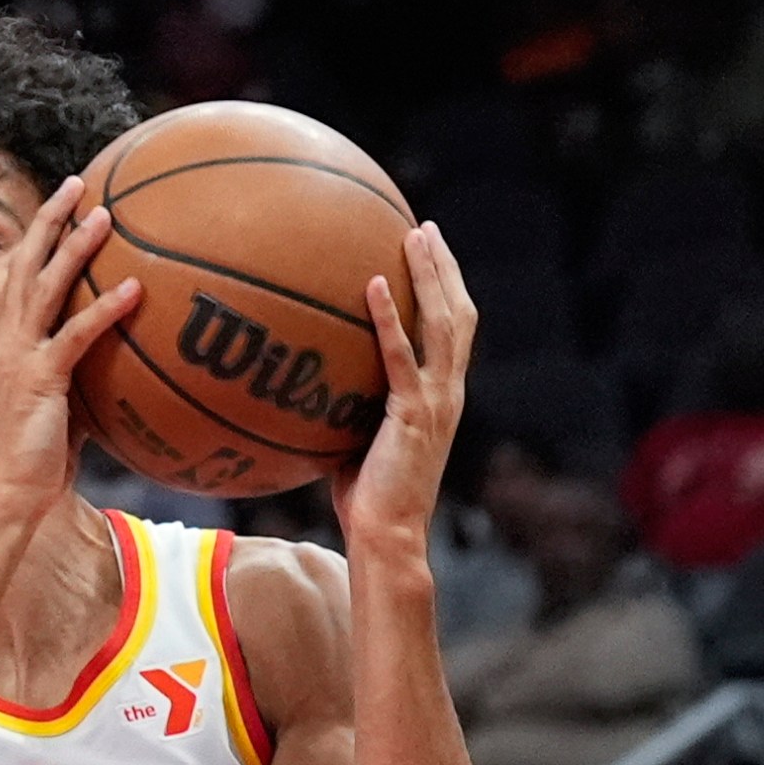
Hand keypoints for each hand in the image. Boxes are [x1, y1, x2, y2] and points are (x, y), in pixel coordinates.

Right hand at [0, 175, 141, 524]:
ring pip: (48, 287)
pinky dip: (104, 309)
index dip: (41, 236)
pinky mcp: (41, 380)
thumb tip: (125, 368)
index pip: (24, 275)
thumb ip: (84, 379)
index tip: (65, 203)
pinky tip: (135, 288)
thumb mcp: (63, 408)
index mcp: (12, 341)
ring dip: (76, 248)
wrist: (6, 494)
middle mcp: (12, 340)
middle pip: (28, 263)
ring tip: (106, 215)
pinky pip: (76, 336)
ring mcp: (23, 357)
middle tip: (78, 183)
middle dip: (51, 220)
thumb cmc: (35, 460)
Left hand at [333, 222, 475, 550]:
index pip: (452, 331)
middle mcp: (449, 391)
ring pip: (443, 323)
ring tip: (412, 237)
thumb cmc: (366, 496)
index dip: (446, 290)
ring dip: (428, 275)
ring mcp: (436, 401)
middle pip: (458, 314)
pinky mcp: (413, 413)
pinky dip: (388, 316)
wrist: (387, 536)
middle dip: (444, 267)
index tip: (428, 253)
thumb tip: (305, 375)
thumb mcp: (356, 438)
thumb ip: (347, 402)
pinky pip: (400, 355)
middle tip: (424, 228)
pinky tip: (370, 284)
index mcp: (441, 396)